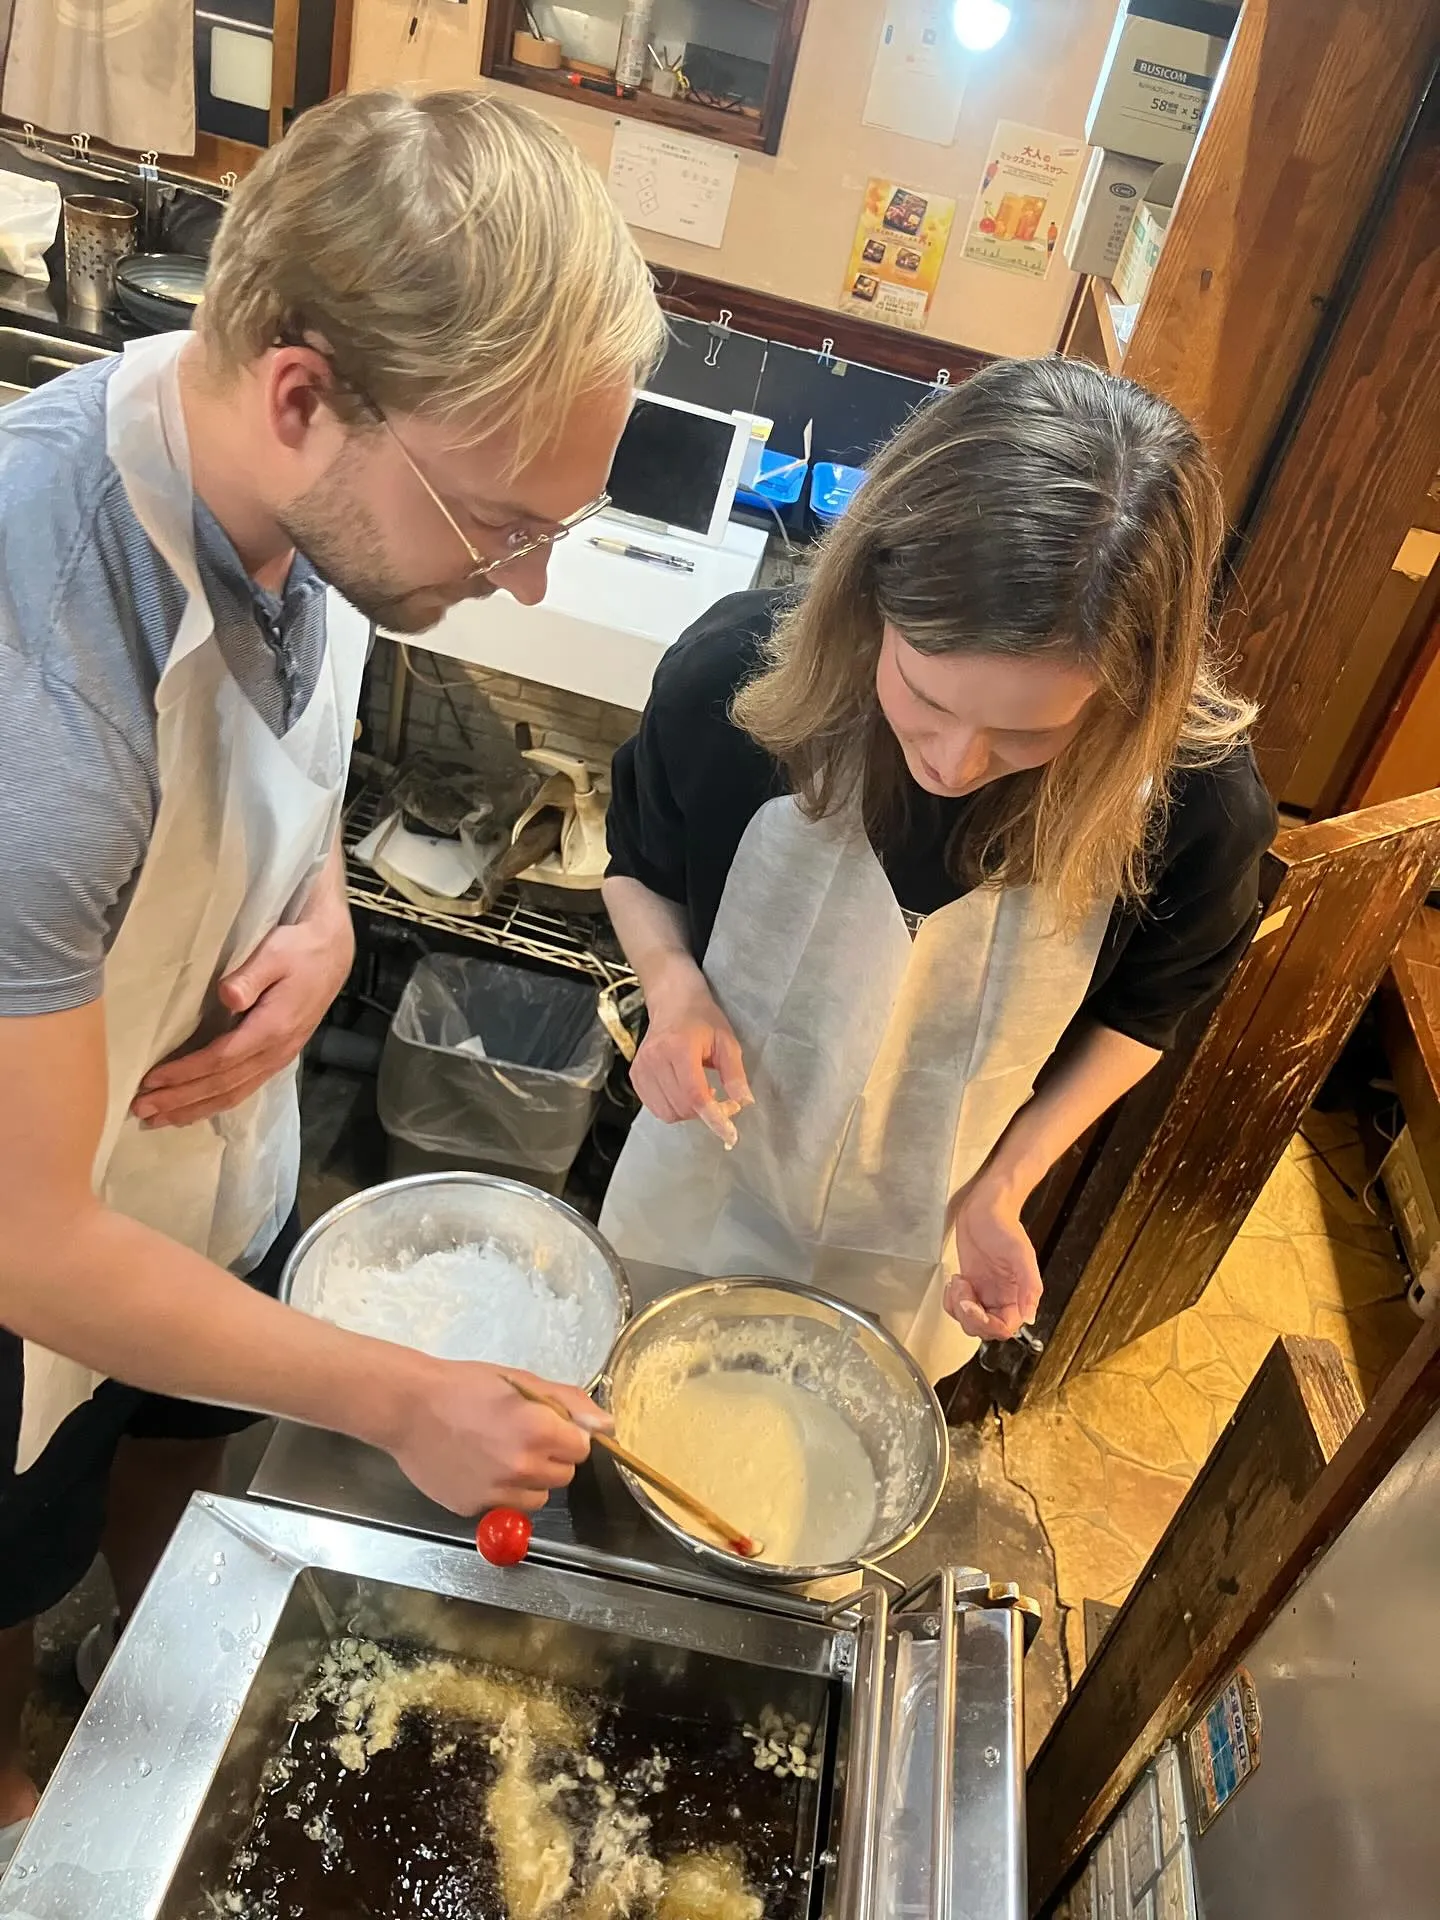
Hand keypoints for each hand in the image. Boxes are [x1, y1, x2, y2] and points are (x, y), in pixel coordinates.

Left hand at [132, 915, 353, 1127]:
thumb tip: (227, 996)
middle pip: (223, 1085)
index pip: (222, 1059)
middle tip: (141, 1110)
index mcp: (273, 1027)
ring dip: (194, 1109)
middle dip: (181, 1100)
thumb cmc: (299, 949)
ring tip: (159, 1119)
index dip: (186, 1073)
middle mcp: (276, 1051)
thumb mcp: (275, 953)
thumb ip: (251, 976)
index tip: (151, 1080)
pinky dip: (214, 1104)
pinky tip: (193, 1110)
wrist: (333, 954)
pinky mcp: (277, 1058)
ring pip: (233, 1094)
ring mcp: (278, 1058)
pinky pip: (243, 1090)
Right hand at [385, 1360, 610, 1514]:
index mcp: (538, 1432)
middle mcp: (521, 1468)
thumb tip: (607, 1427)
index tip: (548, 1424)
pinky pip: (506, 1505)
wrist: (408, 1407)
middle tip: (522, 1435)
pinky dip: (501, 1491)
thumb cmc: (465, 1386)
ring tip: (501, 1452)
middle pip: (564, 1475)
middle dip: (551, 1456)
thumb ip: (570, 1403)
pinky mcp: (473, 1509)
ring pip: (539, 1496)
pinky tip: (479, 1466)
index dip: (567, 1435)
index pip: (582, 1449)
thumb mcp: (521, 1381)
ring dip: (530, 1479)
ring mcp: (496, 1493)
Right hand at [631, 975, 752, 1146]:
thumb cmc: (702, 1019)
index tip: (729, 1134)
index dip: (714, 1118)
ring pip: (668, 1113)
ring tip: (700, 1091)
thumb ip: (735, 1074)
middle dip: (705, 1112)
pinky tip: (683, 1091)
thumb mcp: (727, 1042)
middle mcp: (655, 1059)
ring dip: (688, 1111)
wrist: (672, 1002)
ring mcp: (641, 1068)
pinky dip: (673, 1108)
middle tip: (719, 1096)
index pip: (695, 1095)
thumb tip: (744, 1102)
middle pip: (682, 1107)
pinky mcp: (636, 1075)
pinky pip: (656, 1108)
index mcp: (679, 1048)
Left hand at [943, 1174, 1041, 1341]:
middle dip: (969, 1316)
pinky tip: (956, 1281)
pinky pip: (959, 1307)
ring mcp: (984, 1292)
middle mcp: (1002, 1297)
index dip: (988, 1325)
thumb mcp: (1020, 1254)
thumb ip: (1029, 1288)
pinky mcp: (970, 1285)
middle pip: (985, 1330)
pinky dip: (952, 1300)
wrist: (985, 1206)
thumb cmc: (1004, 1225)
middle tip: (963, 1292)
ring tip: (960, 1282)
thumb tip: (1029, 1317)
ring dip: (959, 1307)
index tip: (974, 1306)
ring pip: (970, 1321)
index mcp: (1018, 1294)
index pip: (1005, 1328)